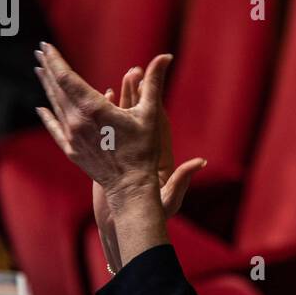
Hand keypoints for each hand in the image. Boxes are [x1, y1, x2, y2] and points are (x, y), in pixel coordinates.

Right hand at [88, 64, 206, 272]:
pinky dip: (102, 118)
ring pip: (122, 122)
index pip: (158, 122)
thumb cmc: (152, 213)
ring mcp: (127, 151)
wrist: (128, 222)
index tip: (151, 82)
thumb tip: (200, 162)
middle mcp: (144, 150)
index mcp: (159, 155)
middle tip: (133, 72)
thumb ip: (182, 179)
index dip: (155, 102)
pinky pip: (107, 131)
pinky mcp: (112, 156)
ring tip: (113, 83)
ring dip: (119, 102)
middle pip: (140, 116)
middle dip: (136, 94)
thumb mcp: (169, 197)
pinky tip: (95, 104)